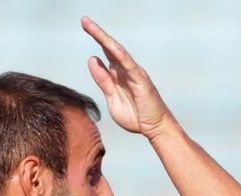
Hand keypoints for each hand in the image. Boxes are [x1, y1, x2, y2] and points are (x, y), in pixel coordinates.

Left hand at [81, 16, 172, 139]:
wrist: (155, 129)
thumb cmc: (136, 116)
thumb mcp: (112, 99)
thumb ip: (103, 80)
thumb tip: (92, 59)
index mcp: (119, 74)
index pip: (106, 52)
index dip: (96, 39)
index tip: (84, 25)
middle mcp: (127, 70)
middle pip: (111, 48)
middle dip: (97, 33)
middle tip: (84, 20)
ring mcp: (135, 74)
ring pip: (118, 53)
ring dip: (104, 39)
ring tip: (91, 27)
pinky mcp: (142, 82)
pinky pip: (129, 66)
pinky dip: (120, 55)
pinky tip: (110, 45)